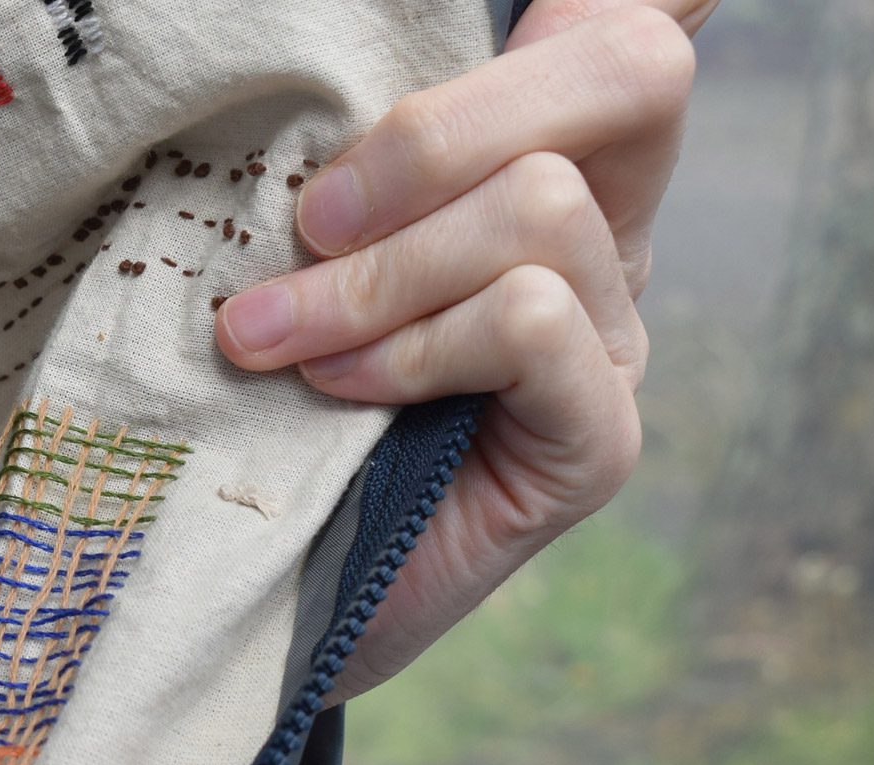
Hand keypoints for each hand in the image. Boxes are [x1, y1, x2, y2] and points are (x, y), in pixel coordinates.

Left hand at [217, 0, 716, 698]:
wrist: (252, 600)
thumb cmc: (258, 405)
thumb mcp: (282, 253)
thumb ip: (331, 169)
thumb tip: (302, 88)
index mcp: (540, 162)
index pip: (621, 28)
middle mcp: (603, 239)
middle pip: (617, 72)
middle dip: (430, 134)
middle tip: (305, 226)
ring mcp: (613, 342)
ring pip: (540, 208)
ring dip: (377, 273)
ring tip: (275, 337)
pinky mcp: (597, 440)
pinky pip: (531, 324)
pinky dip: (415, 348)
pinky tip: (339, 392)